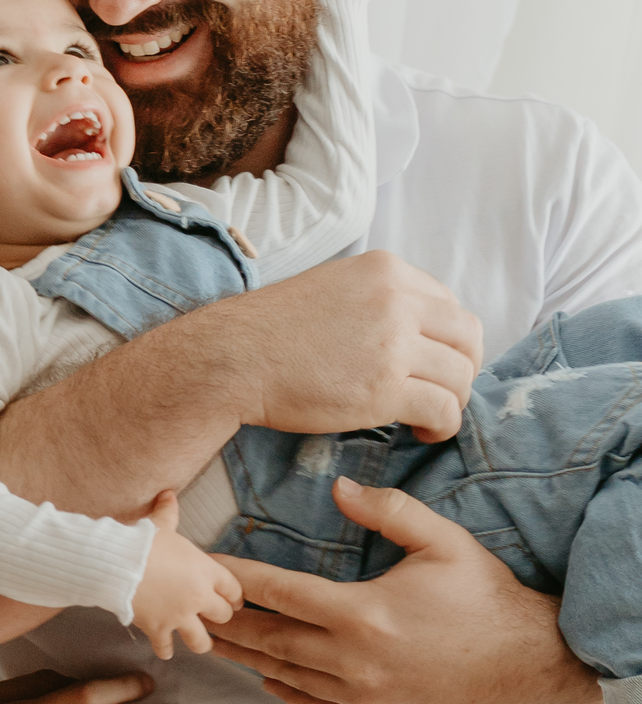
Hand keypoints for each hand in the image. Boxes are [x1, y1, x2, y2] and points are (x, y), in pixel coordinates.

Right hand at [132, 491, 241, 657]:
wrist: (118, 565)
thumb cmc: (143, 541)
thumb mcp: (160, 524)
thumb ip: (168, 512)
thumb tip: (168, 493)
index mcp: (206, 571)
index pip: (233, 588)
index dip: (234, 595)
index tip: (232, 600)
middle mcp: (199, 597)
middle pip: (223, 615)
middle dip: (219, 616)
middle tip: (213, 616)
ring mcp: (180, 616)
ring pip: (202, 641)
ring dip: (200, 641)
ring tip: (198, 641)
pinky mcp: (159, 629)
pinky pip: (167, 647)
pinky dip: (165, 649)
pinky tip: (165, 649)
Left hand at [209, 477, 607, 703]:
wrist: (526, 666)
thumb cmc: (484, 597)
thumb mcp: (443, 541)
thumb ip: (388, 511)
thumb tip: (339, 488)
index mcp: (364, 614)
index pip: (280, 594)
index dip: (237, 579)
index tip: (207, 567)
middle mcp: (355, 661)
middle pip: (270, 641)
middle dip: (226, 623)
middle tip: (190, 610)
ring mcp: (364, 696)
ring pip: (287, 676)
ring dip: (248, 658)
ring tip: (213, 642)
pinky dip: (287, 692)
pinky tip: (268, 678)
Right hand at [240, 252, 483, 442]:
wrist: (235, 358)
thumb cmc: (274, 329)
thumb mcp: (334, 286)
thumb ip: (378, 297)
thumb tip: (414, 326)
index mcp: (386, 270)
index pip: (449, 303)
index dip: (448, 339)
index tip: (433, 361)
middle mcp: (397, 300)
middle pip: (468, 336)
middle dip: (463, 368)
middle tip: (442, 390)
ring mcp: (393, 344)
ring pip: (461, 376)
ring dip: (453, 401)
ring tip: (429, 416)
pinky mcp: (385, 389)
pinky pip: (443, 410)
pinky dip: (443, 427)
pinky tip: (423, 432)